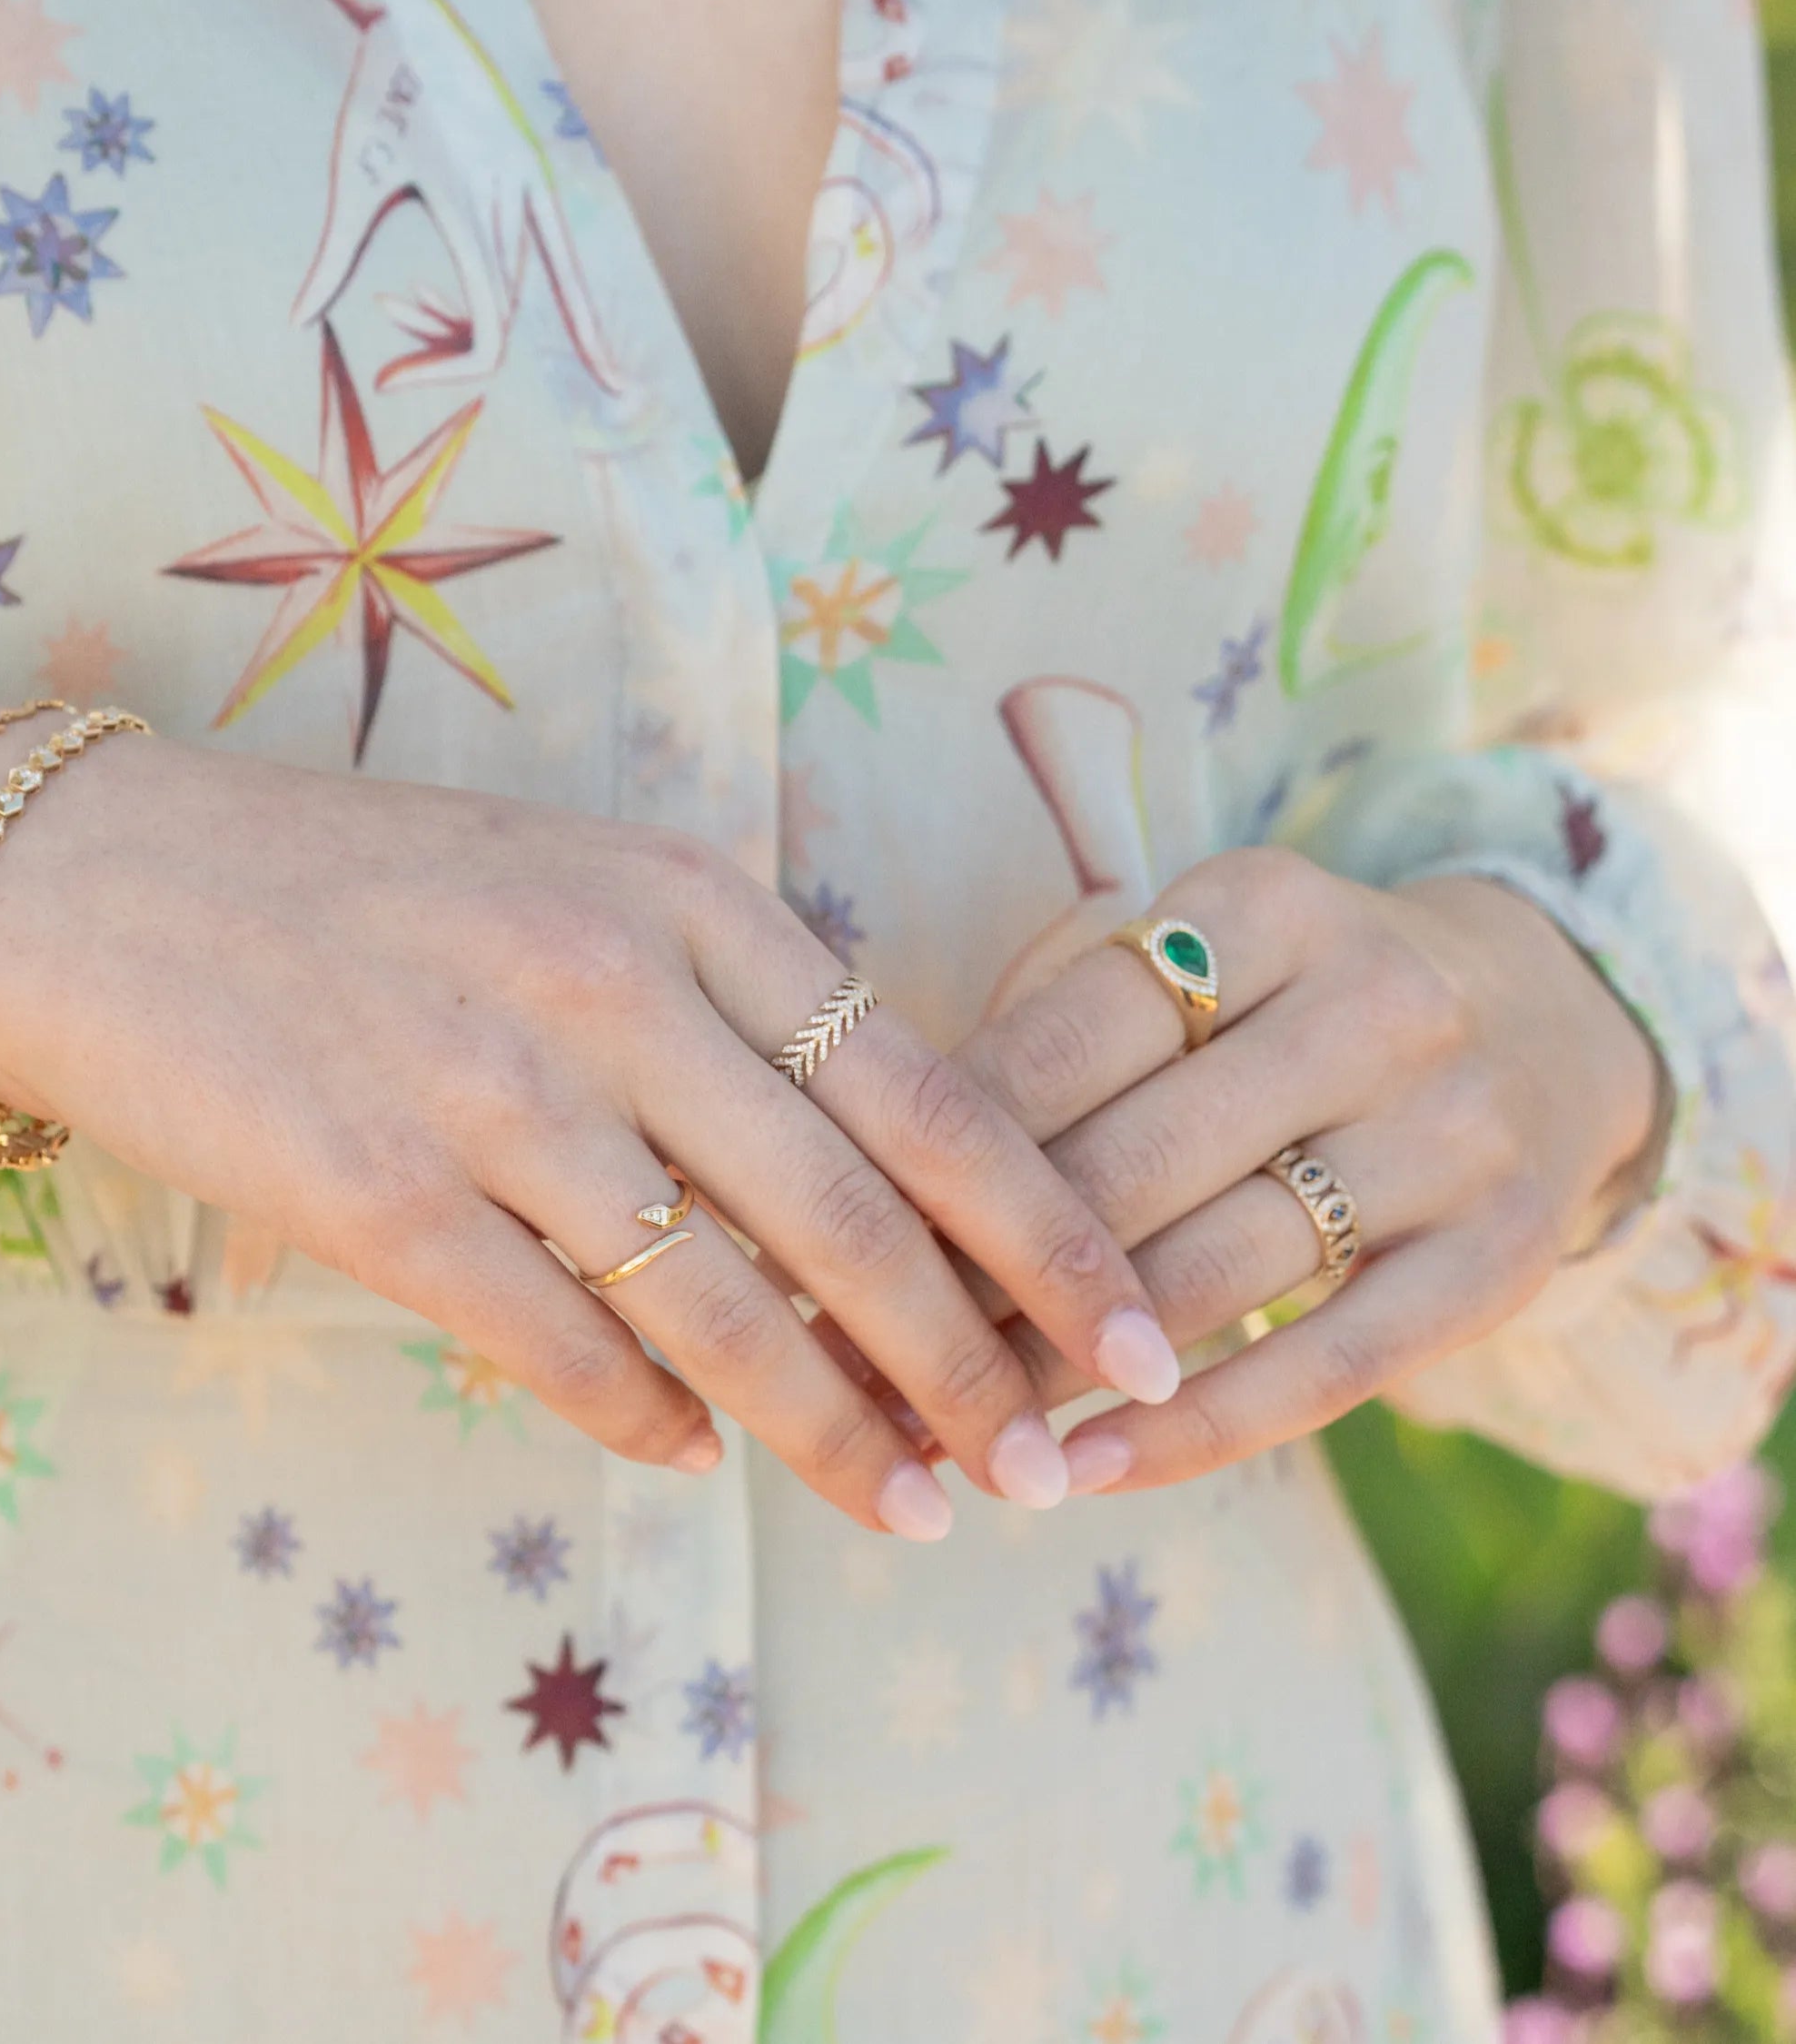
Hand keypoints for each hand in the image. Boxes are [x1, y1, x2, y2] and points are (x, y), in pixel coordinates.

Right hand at [0, 715, 1180, 1536]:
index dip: (1051, 1236)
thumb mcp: (579, 890)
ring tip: (912, 1511)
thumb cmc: (370, 892)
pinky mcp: (378, 1199)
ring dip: (833, 1432)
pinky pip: (561, 1350)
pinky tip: (691, 1452)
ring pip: (722, 1308)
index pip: (928, 1095)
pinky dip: (647, 1419)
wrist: (111, 883)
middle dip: (974, 1373)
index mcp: (690, 897)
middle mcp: (611, 989)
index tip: (1139, 1338)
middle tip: (1050, 1475)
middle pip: (853, 1222)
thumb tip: (874, 1198)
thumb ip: (727, 1011)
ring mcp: (490, 1095)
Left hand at [876, 848, 1659, 1490]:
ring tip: (941, 1429)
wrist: (1549, 1021)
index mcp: (1265, 906)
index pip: (1061, 1043)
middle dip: (974, 1277)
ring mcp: (1450, 1135)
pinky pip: (1323, 1368)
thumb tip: (872, 1181)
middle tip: (854, 1359)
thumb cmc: (1297, 1006)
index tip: (829, 1235)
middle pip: (1127, 1165)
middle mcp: (1373, 1006)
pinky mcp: (1499, 1259)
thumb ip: (1060, 1046)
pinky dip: (1192, 1434)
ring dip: (1059, 1369)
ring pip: (1210, 1274)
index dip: (934, 1155)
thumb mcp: (1201, 964)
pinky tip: (1086, 1473)